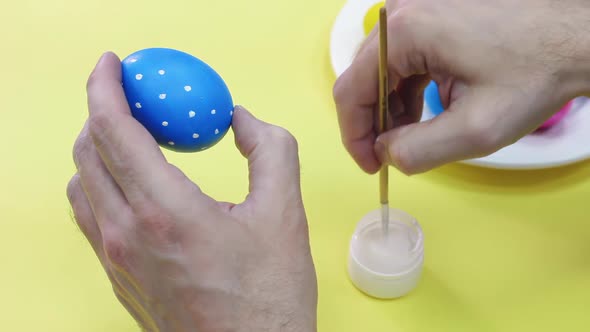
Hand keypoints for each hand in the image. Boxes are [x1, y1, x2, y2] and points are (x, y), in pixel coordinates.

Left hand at [67, 53, 316, 331]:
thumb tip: (243, 120)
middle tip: (133, 98)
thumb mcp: (285, 214)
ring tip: (133, 139)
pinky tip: (136, 186)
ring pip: (81, 186)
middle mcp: (126, 235)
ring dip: (98, 150)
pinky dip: (101, 185)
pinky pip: (90, 217)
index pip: (113, 130)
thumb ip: (270, 150)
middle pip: (88, 153)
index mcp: (164, 212)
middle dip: (102, 112)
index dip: (104, 88)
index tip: (111, 65)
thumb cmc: (268, 299)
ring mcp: (116, 261)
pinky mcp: (119, 279)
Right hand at [334, 0, 589, 173]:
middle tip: (391, 154)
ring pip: (383, 67)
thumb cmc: (534, 76)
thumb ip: (416, 151)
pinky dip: (409, 86)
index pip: (350, 91)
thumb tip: (384, 151)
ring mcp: (419, 7)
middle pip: (363, 76)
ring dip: (392, 106)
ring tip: (416, 134)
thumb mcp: (475, 130)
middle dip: (374, 121)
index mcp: (404, 33)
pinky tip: (430, 107)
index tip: (371, 165)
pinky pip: (405, 55)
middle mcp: (404, 11)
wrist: (578, 37)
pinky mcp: (435, 11)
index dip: (354, 135)